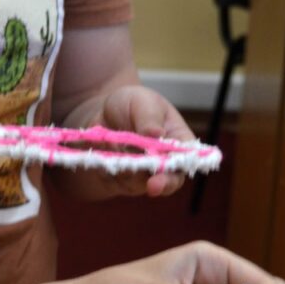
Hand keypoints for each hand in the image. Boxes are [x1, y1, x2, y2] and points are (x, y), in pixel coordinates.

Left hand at [59, 85, 195, 200]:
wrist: (102, 113)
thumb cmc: (131, 104)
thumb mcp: (142, 100)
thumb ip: (149, 117)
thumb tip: (156, 134)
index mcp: (177, 142)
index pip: (183, 163)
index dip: (175, 174)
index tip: (161, 179)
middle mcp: (162, 163)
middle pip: (164, 182)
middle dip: (154, 183)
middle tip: (148, 182)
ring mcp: (140, 175)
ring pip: (134, 183)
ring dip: (123, 168)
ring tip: (111, 143)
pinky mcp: (119, 180)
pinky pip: (112, 180)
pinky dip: (105, 167)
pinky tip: (101, 148)